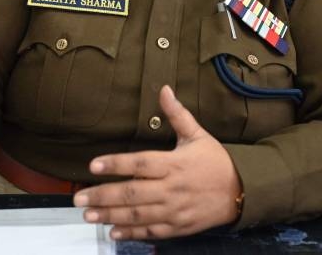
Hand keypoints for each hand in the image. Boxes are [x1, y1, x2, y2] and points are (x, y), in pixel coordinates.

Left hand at [74, 85, 242, 239]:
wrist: (242, 191)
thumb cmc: (216, 161)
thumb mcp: (197, 134)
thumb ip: (176, 114)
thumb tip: (163, 89)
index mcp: (174, 164)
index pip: (140, 163)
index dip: (116, 164)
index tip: (94, 165)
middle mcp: (172, 188)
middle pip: (133, 193)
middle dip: (103, 196)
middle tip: (79, 197)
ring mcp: (174, 210)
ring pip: (138, 215)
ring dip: (111, 216)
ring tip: (88, 215)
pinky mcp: (179, 227)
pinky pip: (151, 231)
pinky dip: (132, 233)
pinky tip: (113, 232)